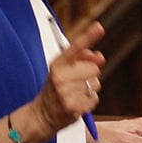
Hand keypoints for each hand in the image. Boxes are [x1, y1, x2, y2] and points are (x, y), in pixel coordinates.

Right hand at [32, 21, 105, 135]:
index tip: (99, 27)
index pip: (75, 47)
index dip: (89, 36)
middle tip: (76, 82)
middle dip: (90, 74)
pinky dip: (89, 101)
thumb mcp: (62, 70)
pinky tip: (77, 103)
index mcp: (57, 64)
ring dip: (90, 89)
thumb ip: (81, 59)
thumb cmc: (54, 89)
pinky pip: (94, 98)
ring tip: (75, 93)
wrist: (42, 115)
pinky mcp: (73, 107)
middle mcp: (60, 77)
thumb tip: (99, 56)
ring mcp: (66, 93)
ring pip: (96, 84)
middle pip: (93, 68)